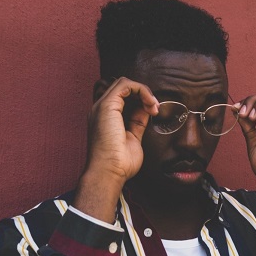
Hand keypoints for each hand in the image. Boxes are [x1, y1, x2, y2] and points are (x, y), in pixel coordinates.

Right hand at [74, 78, 158, 222]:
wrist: (109, 172)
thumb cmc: (119, 163)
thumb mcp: (133, 138)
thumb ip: (137, 122)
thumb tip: (146, 110)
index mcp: (105, 117)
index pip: (123, 97)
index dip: (140, 100)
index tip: (153, 113)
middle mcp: (101, 109)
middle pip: (123, 88)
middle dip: (143, 94)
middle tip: (154, 109)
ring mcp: (102, 106)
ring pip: (124, 83)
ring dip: (144, 91)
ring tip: (153, 107)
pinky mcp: (107, 105)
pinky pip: (126, 84)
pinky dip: (142, 90)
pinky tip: (150, 104)